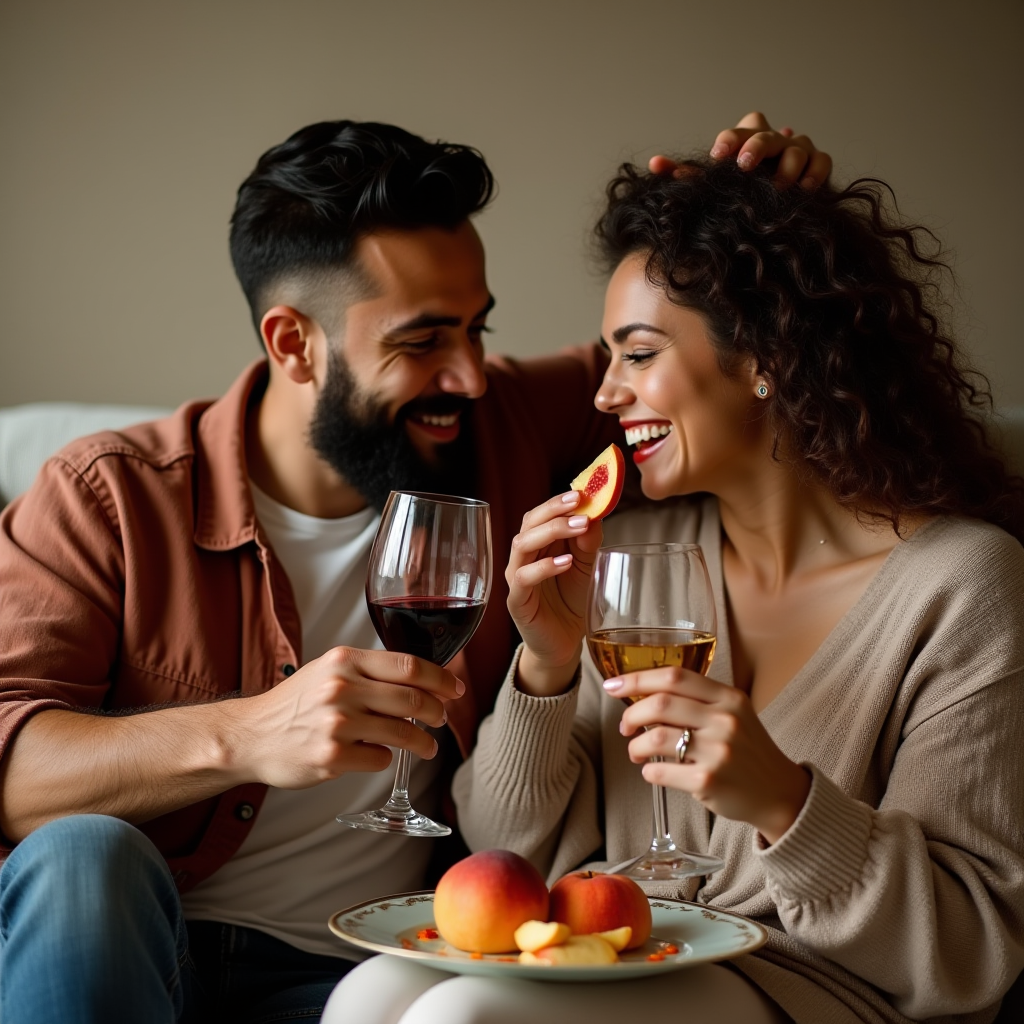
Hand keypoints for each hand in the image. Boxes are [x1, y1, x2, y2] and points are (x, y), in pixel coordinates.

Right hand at [234, 647, 463, 788]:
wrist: (251, 735)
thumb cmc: (295, 703)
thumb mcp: (329, 670)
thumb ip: (370, 672)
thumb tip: (422, 680)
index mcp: (345, 661)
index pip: (408, 665)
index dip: (440, 679)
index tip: (455, 689)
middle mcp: (342, 688)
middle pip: (412, 699)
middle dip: (437, 712)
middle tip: (442, 719)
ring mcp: (337, 724)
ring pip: (403, 732)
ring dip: (423, 742)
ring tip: (427, 746)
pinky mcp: (332, 757)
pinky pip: (380, 759)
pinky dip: (387, 759)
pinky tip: (380, 756)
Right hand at [505, 491, 603, 695]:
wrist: (564, 642)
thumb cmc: (571, 601)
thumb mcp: (586, 566)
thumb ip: (587, 543)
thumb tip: (594, 514)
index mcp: (539, 543)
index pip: (542, 513)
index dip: (560, 500)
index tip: (584, 490)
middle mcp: (524, 556)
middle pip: (528, 522)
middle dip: (554, 509)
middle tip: (580, 502)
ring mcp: (517, 577)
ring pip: (522, 545)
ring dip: (550, 531)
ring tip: (578, 526)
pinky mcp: (517, 601)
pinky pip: (524, 578)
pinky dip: (544, 567)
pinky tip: (564, 562)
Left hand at [606, 667, 810, 843]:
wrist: (779, 792)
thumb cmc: (746, 750)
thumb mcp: (733, 714)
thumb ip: (697, 700)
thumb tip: (642, 695)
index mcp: (728, 697)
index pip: (675, 676)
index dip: (637, 678)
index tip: (613, 685)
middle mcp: (724, 720)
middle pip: (660, 704)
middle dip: (631, 714)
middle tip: (625, 726)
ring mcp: (718, 751)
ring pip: (655, 738)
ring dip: (635, 746)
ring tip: (636, 752)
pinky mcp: (709, 781)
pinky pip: (660, 771)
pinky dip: (648, 770)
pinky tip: (653, 771)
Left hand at [649, 111, 832, 189]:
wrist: (775, 207)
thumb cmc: (740, 190)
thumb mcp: (713, 183)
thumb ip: (687, 174)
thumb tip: (653, 164)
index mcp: (746, 141)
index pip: (739, 131)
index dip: (729, 139)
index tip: (717, 154)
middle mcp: (772, 141)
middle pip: (766, 134)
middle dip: (756, 147)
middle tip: (744, 166)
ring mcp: (797, 151)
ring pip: (796, 147)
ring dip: (788, 164)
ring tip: (779, 185)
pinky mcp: (817, 166)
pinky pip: (821, 162)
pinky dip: (814, 172)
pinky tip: (804, 189)